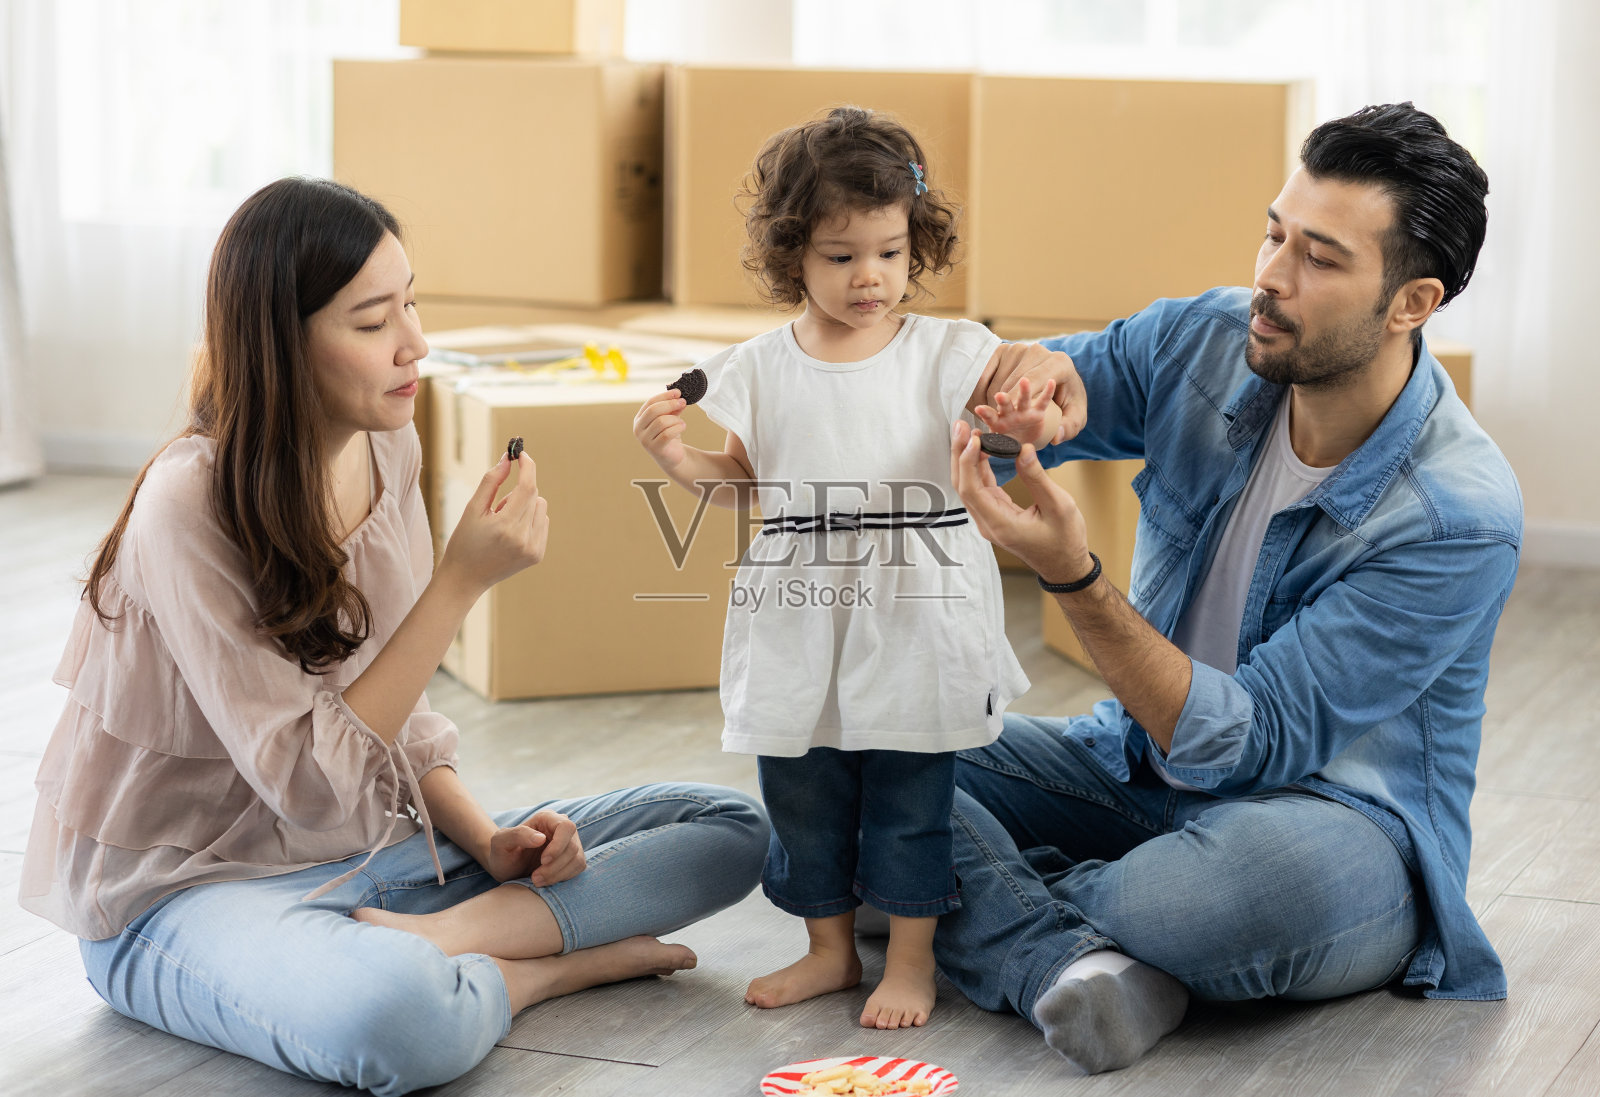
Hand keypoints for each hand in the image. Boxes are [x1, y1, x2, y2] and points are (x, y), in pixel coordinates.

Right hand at [439, 452, 549, 595]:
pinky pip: (542, 522)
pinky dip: (530, 519)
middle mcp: (523, 539)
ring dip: (525, 505)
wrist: (466, 578)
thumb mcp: (472, 509)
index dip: (527, 466)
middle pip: (534, 495)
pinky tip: (511, 532)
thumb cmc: (464, 541)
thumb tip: (508, 459)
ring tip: (503, 522)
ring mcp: (533, 549)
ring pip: (540, 507)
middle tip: (498, 506)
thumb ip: (491, 481)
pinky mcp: (538, 555)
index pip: (527, 487)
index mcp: (505, 526)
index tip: (521, 454)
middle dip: (518, 491)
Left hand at [482, 810, 586, 885]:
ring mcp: (571, 843)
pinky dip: (563, 878)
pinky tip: (546, 880)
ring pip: (576, 859)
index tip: (543, 861)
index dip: (558, 845)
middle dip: (554, 867)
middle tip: (535, 878)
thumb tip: (541, 838)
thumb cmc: (502, 854)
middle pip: (572, 847)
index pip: (566, 827)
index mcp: (547, 818)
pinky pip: (578, 868)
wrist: (507, 870)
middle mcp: (562, 828)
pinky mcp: (574, 858)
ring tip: (537, 881)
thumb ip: (517, 835)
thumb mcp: (500, 842)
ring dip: (557, 875)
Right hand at [634, 390, 689, 470]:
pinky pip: (667, 433)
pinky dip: (678, 428)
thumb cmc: (669, 435)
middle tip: (683, 402)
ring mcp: (645, 440)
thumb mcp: (671, 419)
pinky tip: (682, 427)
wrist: (672, 457)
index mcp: (639, 419)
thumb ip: (673, 409)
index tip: (678, 392)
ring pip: (661, 422)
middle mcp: (638, 429)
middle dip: (670, 404)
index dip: (664, 396)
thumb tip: (679, 398)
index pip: (650, 403)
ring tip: (682, 422)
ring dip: (675, 419)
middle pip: (653, 410)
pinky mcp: (655, 449)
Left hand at [950, 420, 1093, 584]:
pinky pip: (981, 487)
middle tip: (961, 425)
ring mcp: (990, 519)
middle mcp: (988, 522)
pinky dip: (979, 466)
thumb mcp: (1059, 506)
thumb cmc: (1065, 540)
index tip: (974, 436)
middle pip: (962, 485)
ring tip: (968, 430)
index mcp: (999, 523)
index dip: (967, 461)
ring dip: (967, 457)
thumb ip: (1037, 478)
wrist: (1065, 565)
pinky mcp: (995, 513)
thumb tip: (1022, 449)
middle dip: (959, 453)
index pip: (971, 489)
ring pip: (969, 485)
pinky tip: (981, 448)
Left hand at [974, 376, 1056, 442]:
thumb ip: (995, 450)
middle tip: (1000, 395)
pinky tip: (1051, 382)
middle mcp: (1010, 415)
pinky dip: (1047, 393)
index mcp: (998, 423)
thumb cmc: (1009, 443)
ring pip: (1023, 400)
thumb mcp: (1001, 449)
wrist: (1022, 441)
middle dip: (1003, 400)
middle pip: (1006, 406)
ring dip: (1024, 391)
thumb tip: (995, 452)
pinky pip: (1042, 402)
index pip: (991, 417)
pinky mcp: (1037, 413)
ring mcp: (1023, 413)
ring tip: (1024, 381)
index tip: (979, 408)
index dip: (985, 413)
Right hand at [988, 342, 1086, 443]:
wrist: (1055, 384)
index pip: (1032, 380)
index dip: (1018, 397)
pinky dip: (984, 390)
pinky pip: (985, 374)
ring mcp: (1018, 349)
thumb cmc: (1065, 400)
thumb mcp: (1075, 416)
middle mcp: (1037, 351)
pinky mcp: (1002, 351)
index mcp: (1059, 363)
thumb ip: (1069, 428)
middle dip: (1007, 403)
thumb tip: (1056, 436)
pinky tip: (991, 401)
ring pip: (998, 380)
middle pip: (1013, 381)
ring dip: (996, 400)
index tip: (1010, 413)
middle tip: (1006, 418)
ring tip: (1003, 411)